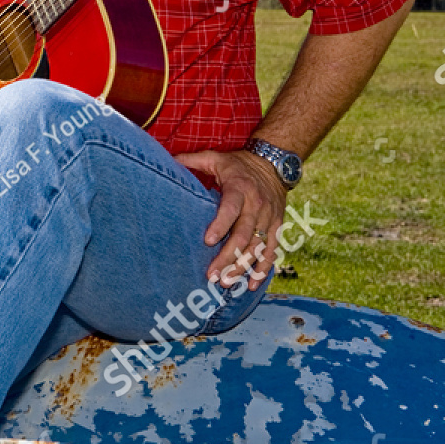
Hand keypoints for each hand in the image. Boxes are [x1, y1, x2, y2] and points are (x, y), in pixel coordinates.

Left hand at [173, 148, 287, 290]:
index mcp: (240, 188)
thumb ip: (192, 161)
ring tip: (225, 282)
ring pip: (258, 247)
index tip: (207, 241)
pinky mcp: (277, 227)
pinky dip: (263, 269)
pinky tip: (250, 285)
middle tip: (212, 274)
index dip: (221, 225)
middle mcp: (257, 206)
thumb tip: (168, 161)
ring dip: (242, 267)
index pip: (231, 209)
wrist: (274, 164)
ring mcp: (269, 219)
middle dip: (228, 256)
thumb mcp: (215, 158)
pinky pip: (272, 251)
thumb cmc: (239, 164)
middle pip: (244, 235)